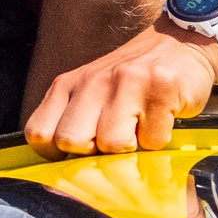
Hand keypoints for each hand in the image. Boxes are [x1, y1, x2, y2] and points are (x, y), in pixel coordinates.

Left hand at [25, 24, 217, 156]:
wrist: (179, 43)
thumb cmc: (130, 81)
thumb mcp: (89, 92)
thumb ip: (72, 122)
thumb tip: (66, 173)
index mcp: (68, 84)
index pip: (39, 133)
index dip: (56, 154)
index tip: (79, 152)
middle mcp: (93, 81)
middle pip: (72, 141)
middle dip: (94, 153)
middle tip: (113, 140)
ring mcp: (127, 82)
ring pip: (112, 144)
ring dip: (130, 148)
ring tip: (139, 129)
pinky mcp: (161, 89)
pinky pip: (152, 140)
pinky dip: (158, 139)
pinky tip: (160, 120)